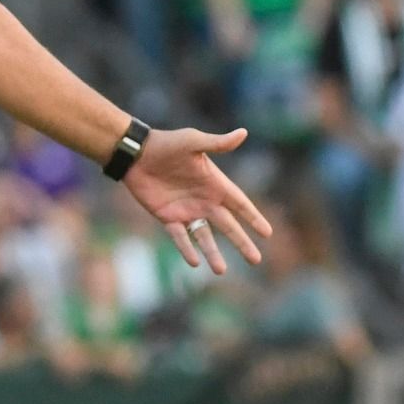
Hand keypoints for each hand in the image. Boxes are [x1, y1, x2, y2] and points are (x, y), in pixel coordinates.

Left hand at [124, 127, 270, 274]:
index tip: (267, 233)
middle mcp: (204, 200)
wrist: (135, 153)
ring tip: (221, 271)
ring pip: (204, 237)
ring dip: (213, 253)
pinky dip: (186, 249)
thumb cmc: (166, 143)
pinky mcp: (167, 217)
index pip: (240, 204)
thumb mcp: (193, 142)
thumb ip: (217, 143)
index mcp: (215, 184)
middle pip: (228, 226)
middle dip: (242, 242)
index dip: (253, 218)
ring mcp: (186, 210)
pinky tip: (194, 262)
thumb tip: (243, 132)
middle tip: (256, 260)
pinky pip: (179, 237)